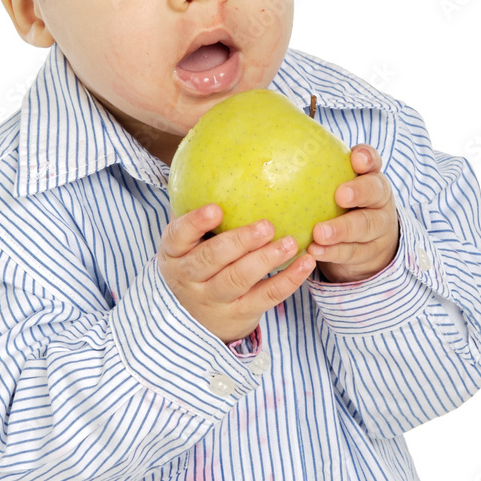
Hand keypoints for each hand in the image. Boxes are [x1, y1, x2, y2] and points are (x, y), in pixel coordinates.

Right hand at [158, 204, 315, 343]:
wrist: (193, 319)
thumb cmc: (194, 264)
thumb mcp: (184, 244)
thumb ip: (197, 215)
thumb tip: (218, 161)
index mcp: (174, 254)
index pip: (177, 236)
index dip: (195, 223)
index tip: (216, 209)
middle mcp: (189, 278)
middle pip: (211, 259)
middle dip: (240, 242)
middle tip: (266, 225)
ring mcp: (213, 300)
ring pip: (239, 279)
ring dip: (266, 260)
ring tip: (289, 243)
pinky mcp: (239, 314)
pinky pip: (266, 297)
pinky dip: (288, 281)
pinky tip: (305, 263)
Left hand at [306, 145, 398, 283]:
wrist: (367, 244)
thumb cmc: (339, 204)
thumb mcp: (332, 185)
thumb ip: (313, 168)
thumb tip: (267, 141)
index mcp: (369, 176)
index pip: (372, 161)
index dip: (366, 158)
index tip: (355, 159)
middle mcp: (377, 200)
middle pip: (375, 192)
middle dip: (359, 192)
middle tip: (340, 195)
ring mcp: (376, 227)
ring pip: (363, 226)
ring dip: (341, 230)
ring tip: (319, 233)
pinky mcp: (367, 252)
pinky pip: (351, 252)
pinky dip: (333, 252)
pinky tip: (314, 251)